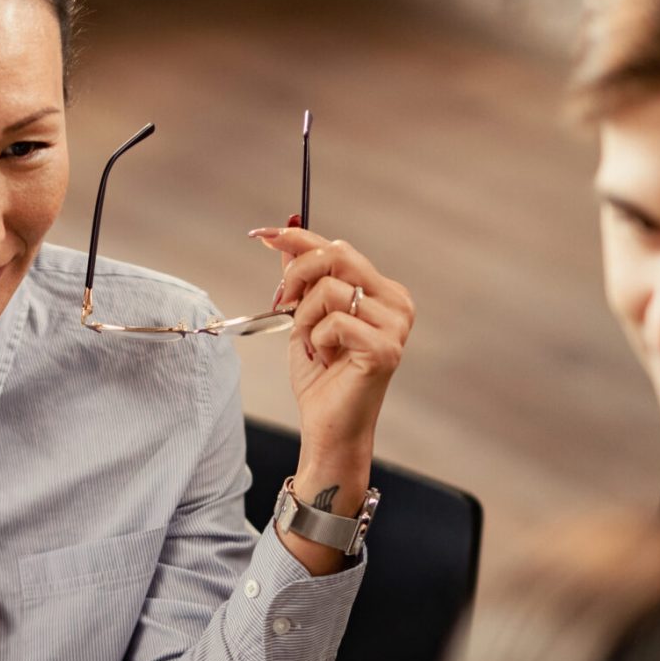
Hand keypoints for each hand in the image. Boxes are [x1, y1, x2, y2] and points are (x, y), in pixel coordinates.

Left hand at [251, 220, 413, 467]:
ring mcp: (395, 325)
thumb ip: (301, 281)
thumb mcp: (304, 320)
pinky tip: (325, 358)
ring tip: (312, 344)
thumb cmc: (321, 378)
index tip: (263, 234)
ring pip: (330, 290)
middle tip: (283, 304)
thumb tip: (282, 239)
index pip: (339, 248)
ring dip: (305, 318)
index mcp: (382, 291)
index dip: (299, 238)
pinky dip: (317, 339)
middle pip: (337, 256)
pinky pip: (336, 322)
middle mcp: (396, 302)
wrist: (329, 426)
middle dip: (297, 275)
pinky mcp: (385, 348)